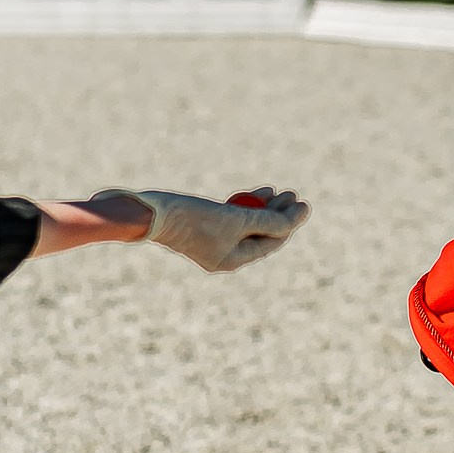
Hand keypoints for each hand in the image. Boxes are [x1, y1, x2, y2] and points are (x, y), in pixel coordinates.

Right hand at [119, 187, 310, 272]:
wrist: (149, 213)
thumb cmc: (194, 218)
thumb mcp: (236, 219)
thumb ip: (268, 219)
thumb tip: (299, 217)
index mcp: (233, 260)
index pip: (271, 242)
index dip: (289, 223)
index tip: (304, 204)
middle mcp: (224, 255)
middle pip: (261, 234)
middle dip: (279, 213)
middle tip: (294, 194)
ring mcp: (213, 242)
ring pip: (248, 224)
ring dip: (265, 207)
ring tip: (281, 191)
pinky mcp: (204, 227)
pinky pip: (233, 218)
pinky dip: (246, 206)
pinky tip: (261, 193)